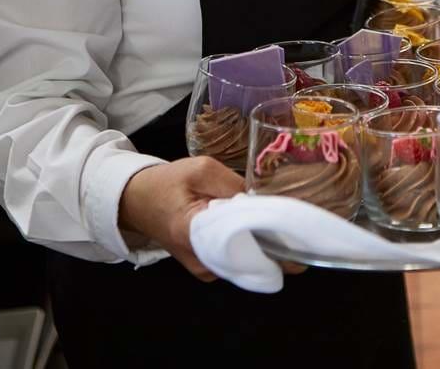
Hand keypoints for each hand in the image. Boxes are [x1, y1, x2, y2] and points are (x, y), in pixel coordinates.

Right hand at [117, 158, 305, 280]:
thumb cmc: (166, 183)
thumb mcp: (200, 170)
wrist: (136, 201)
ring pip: (250, 261)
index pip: (246, 246)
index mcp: (195, 236)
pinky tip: (267, 228)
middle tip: (303, 224)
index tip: (300, 230)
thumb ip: (233, 185)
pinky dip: (254, 245)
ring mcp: (207, 269)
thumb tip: (266, 200)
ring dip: (268, 243)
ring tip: (288, 222)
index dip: (276, 240)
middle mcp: (203, 262)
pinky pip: (241, 259)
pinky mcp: (210, 266)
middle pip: (253, 260)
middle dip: (278, 243)